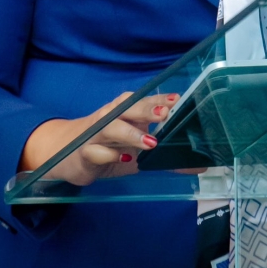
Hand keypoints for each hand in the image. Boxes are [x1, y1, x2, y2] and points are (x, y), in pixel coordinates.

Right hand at [19, 91, 178, 185]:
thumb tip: (198, 168)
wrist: (68, 153)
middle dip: (146, 110)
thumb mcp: (138, 150)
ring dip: (131, 133)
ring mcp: (96, 133)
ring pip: (111, 127)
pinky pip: (96, 152)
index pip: (144, 101)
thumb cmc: (110, 146)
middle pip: (128, 109)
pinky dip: (110, 155)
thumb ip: (166, 156)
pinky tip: (125, 160)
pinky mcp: (85, 152)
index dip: (159, 99)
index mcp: (125, 110)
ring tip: (150, 142)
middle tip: (164, 114)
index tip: (176, 99)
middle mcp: (111, 116)